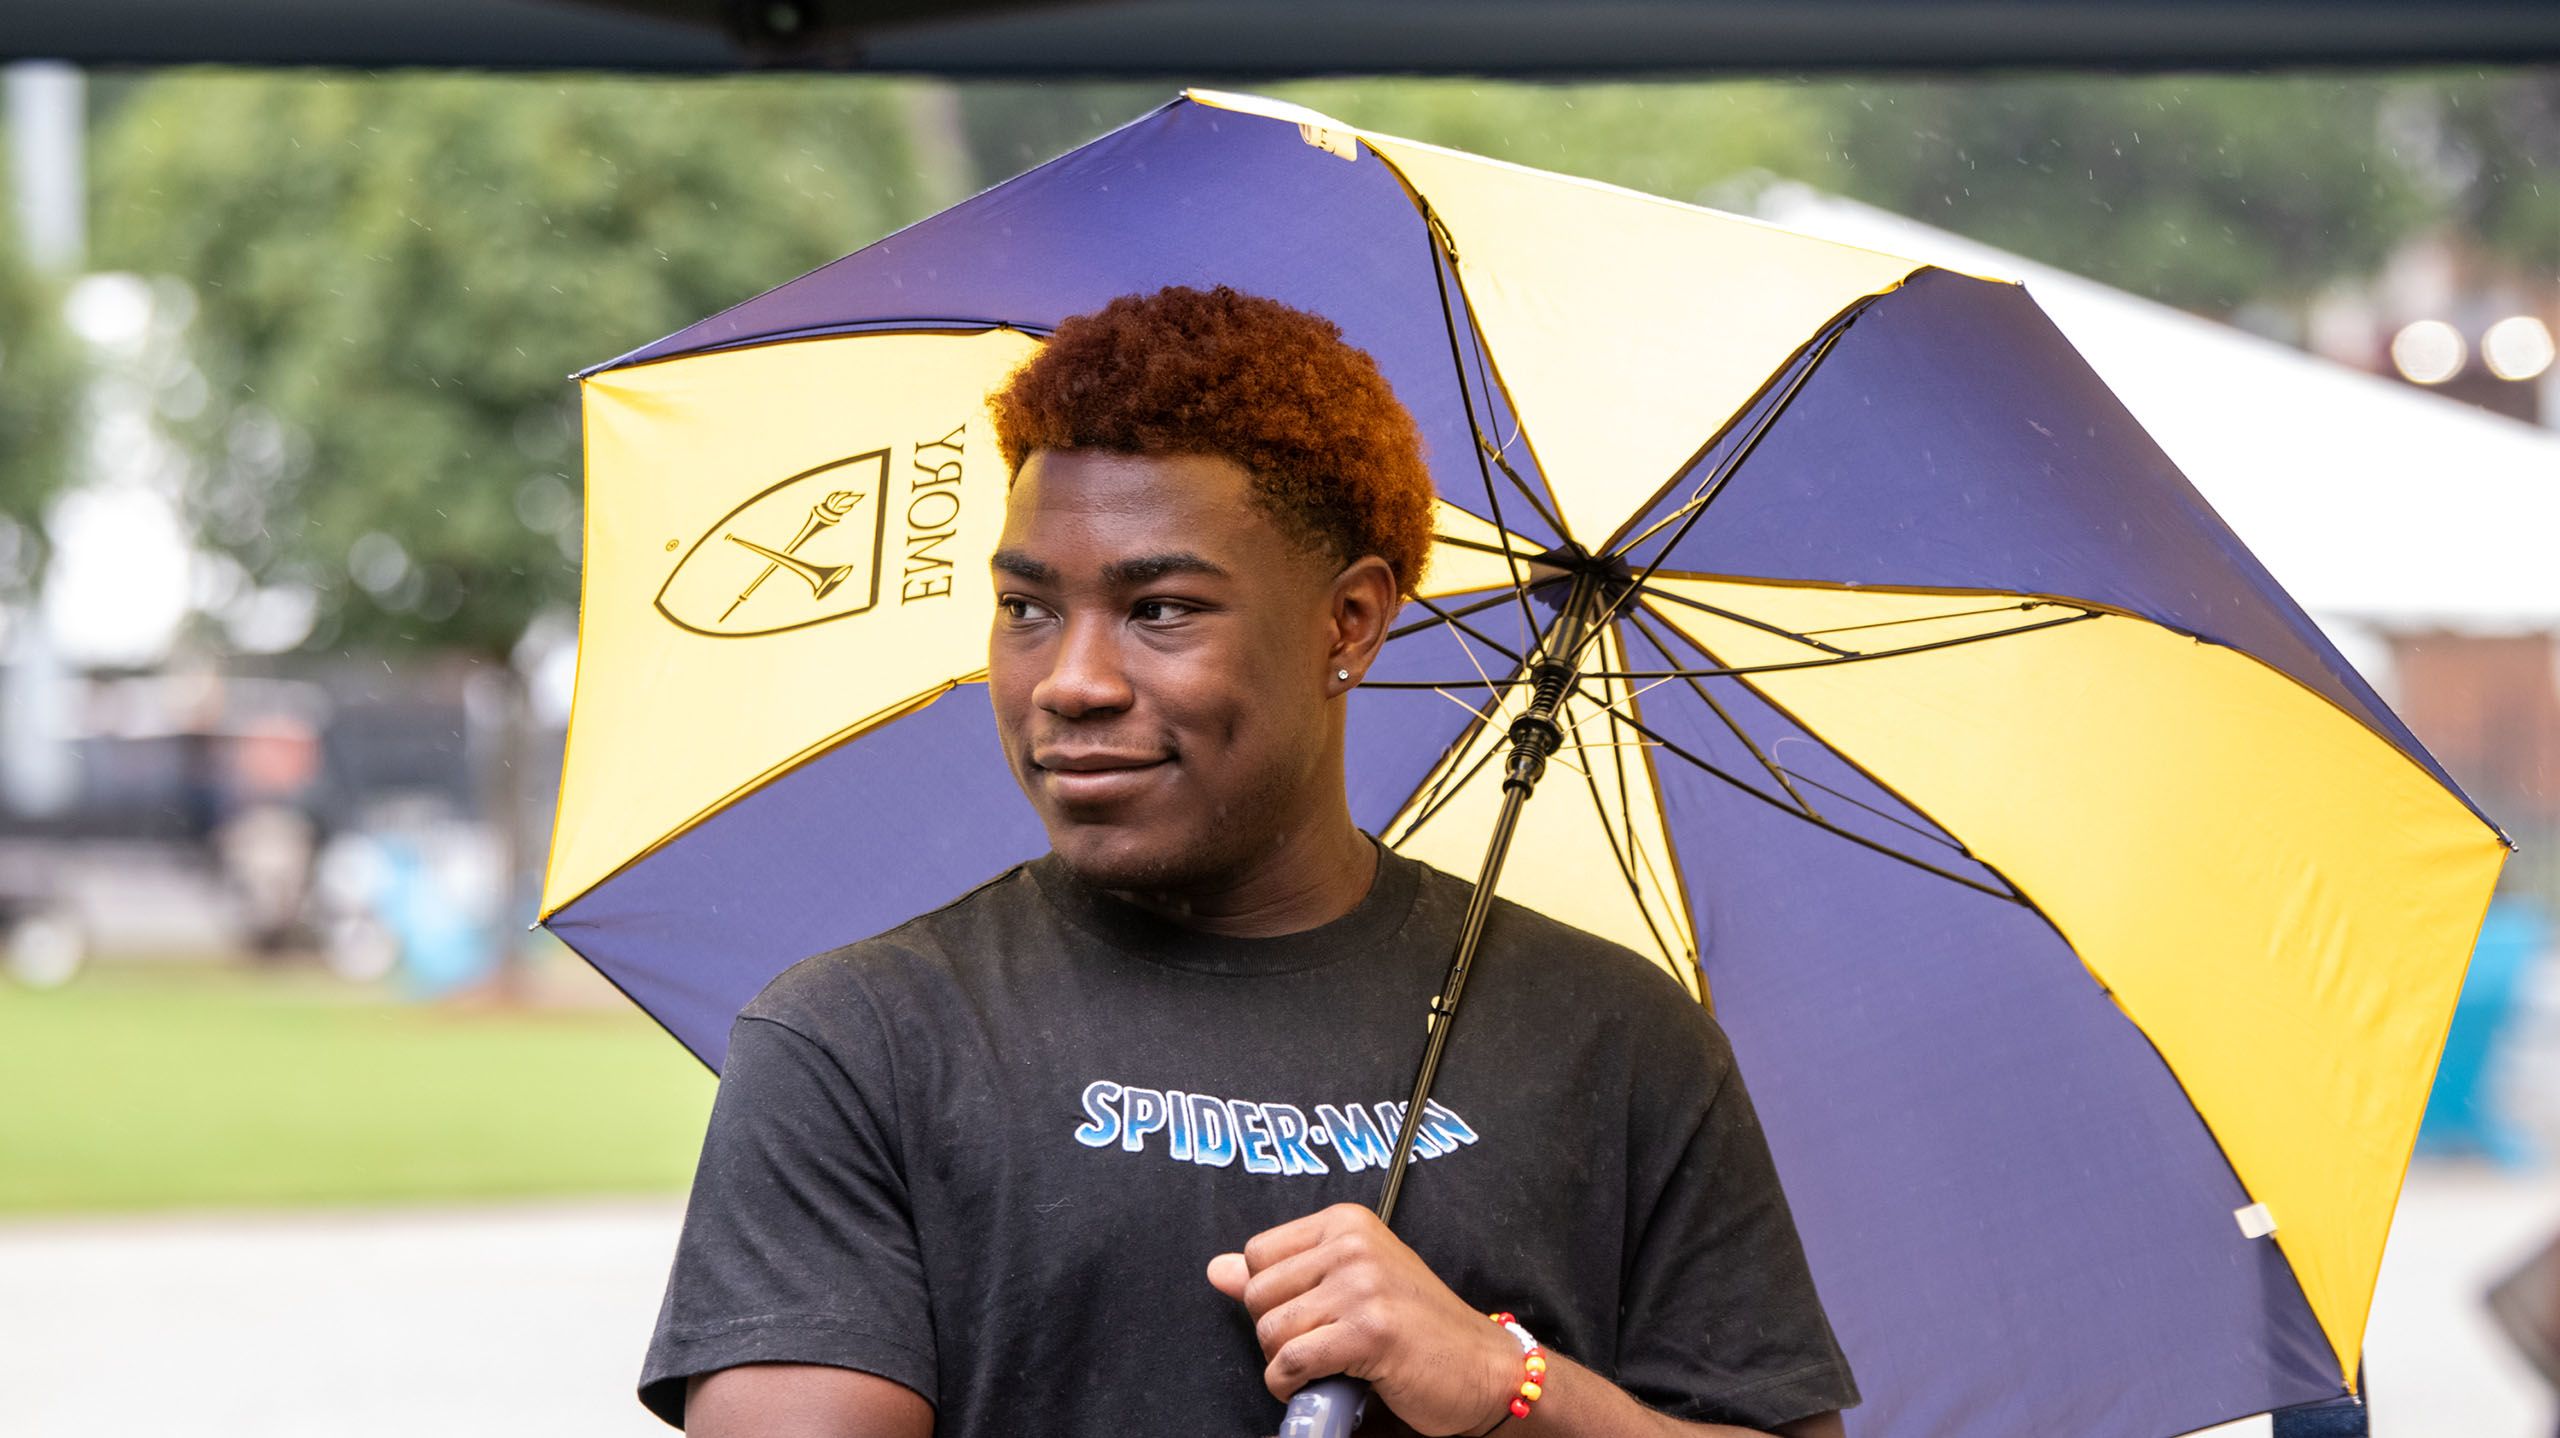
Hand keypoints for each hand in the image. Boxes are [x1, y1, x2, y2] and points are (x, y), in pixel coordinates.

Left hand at [1208, 1202, 1516, 1437]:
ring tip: (1323, 1366)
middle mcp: (1352, 1244)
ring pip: (1269, 1330)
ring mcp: (1362, 1285)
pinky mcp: (1368, 1331)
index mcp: (1346, 1223)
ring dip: (1285, 1364)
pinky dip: (1292, 1386)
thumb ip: (1283, 1274)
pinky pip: (1290, 1362)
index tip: (1309, 1316)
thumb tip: (1217, 1269)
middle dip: (1275, 1333)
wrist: (1483, 1368)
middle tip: (1317, 1348)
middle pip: (1257, 1293)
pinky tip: (1322, 1384)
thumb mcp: (1350, 1286)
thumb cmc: (1418, 1329)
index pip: (1257, 1254)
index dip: (1273, 1297)